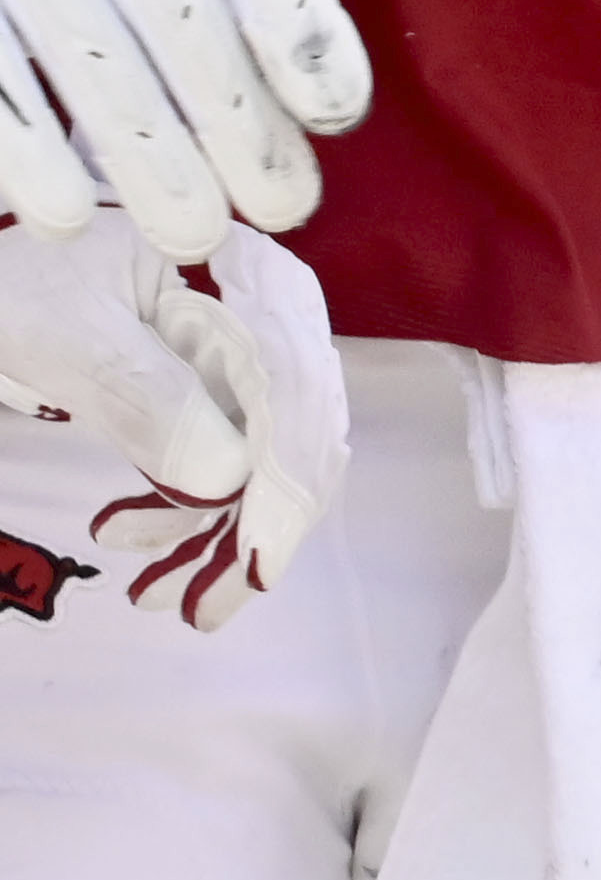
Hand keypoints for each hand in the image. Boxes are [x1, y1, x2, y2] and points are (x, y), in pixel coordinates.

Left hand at [0, 214, 346, 627]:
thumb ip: (145, 394)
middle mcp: (267, 319)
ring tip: (159, 594)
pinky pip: (223, 466)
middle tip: (207, 602)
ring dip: (217, 533)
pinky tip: (133, 537)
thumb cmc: (14, 286)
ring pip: (263, 462)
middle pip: (294, 431)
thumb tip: (226, 476)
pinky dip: (189, 513)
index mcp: (250, 277)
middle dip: (255, 524)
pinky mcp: (208, 397)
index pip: (294, 383)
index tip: (258, 558)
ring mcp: (240, 363)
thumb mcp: (66, 333)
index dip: (286, 472)